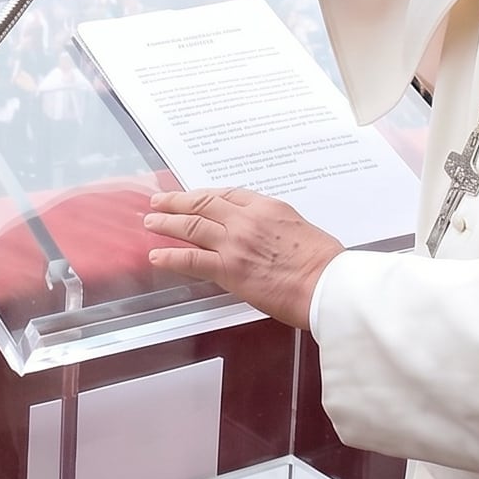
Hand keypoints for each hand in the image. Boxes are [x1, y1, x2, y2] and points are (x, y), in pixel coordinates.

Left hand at [143, 189, 343, 329]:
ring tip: (151, 222)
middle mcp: (246, 220)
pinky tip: (157, 256)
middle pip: (203, 204)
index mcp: (267, 207)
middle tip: (159, 202)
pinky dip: (170, 257)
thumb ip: (276, 225)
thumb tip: (265, 234)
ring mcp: (235, 243)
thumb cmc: (324, 263)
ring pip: (191, 226)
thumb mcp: (300, 227)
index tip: (194, 197)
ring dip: (166, 223)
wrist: (327, 284)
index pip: (228, 194)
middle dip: (177, 202)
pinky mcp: (229, 269)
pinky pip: (191, 260)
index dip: (205, 195)